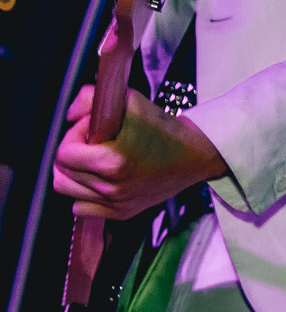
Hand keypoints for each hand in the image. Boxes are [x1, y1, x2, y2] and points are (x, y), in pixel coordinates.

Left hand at [52, 87, 228, 220]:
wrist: (196, 155)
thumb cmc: (166, 130)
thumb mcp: (131, 102)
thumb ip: (91, 99)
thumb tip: (71, 116)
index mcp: (113, 163)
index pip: (64, 153)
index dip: (74, 135)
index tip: (94, 130)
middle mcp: (113, 188)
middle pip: (62, 172)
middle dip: (74, 153)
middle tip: (96, 143)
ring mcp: (117, 204)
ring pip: (68, 190)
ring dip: (75, 173)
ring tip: (95, 161)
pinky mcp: (123, 213)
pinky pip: (82, 207)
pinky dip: (84, 194)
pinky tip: (100, 180)